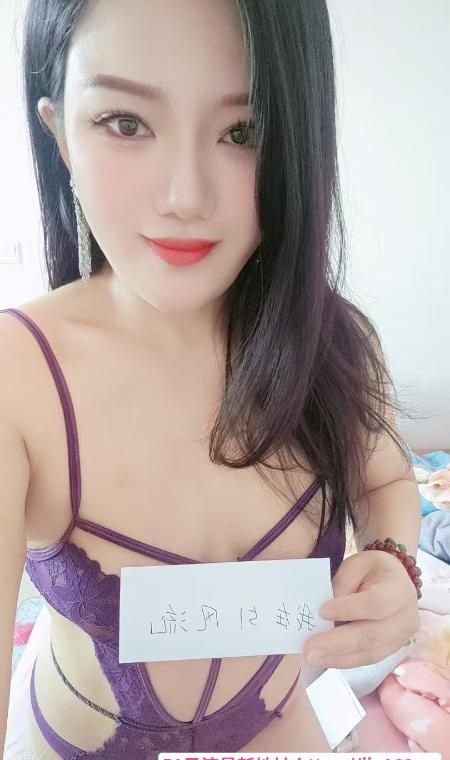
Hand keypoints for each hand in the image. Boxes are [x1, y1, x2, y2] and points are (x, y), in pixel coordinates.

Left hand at [302, 549, 419, 668]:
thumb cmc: (372, 571)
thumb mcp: (357, 565)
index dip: (349, 609)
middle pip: (371, 635)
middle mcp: (405, 618)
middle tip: (309, 649)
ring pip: (369, 653)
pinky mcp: (391, 650)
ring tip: (312, 658)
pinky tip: (324, 659)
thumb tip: (326, 613)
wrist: (394, 583)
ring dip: (338, 658)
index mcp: (399, 589)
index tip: (322, 612)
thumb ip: (343, 584)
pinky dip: (344, 661)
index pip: (375, 603)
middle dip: (337, 644)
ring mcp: (401, 639)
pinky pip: (367, 659)